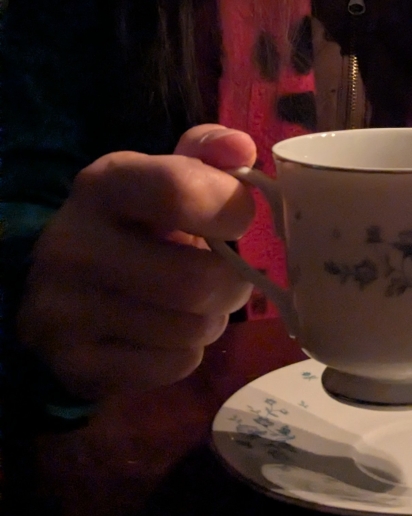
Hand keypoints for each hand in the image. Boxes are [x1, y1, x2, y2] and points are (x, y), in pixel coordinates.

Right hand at [17, 124, 257, 399]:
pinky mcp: (79, 364)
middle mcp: (73, 245)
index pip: (178, 190)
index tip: (237, 219)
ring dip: (212, 320)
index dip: (230, 208)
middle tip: (226, 278)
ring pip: (193, 329)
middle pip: (198, 282)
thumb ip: (208, 157)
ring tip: (191, 306)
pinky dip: (188, 354)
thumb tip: (241, 148)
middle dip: (232, 285)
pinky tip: (163, 335)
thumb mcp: (163, 181)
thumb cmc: (136, 229)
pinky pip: (177, 365)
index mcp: (102, 186)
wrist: (63, 293)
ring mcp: (66, 310)